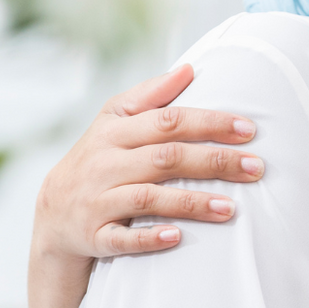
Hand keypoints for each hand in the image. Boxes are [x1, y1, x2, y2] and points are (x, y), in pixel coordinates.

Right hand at [31, 64, 264, 261]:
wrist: (52, 217)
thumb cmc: (97, 160)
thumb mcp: (113, 122)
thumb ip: (150, 96)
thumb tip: (189, 68)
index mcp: (113, 132)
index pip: (167, 121)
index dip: (209, 123)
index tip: (249, 130)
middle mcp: (104, 164)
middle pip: (165, 158)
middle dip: (214, 162)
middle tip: (256, 168)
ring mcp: (97, 201)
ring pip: (148, 198)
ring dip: (192, 203)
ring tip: (231, 208)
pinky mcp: (93, 236)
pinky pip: (121, 238)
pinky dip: (148, 237)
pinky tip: (178, 237)